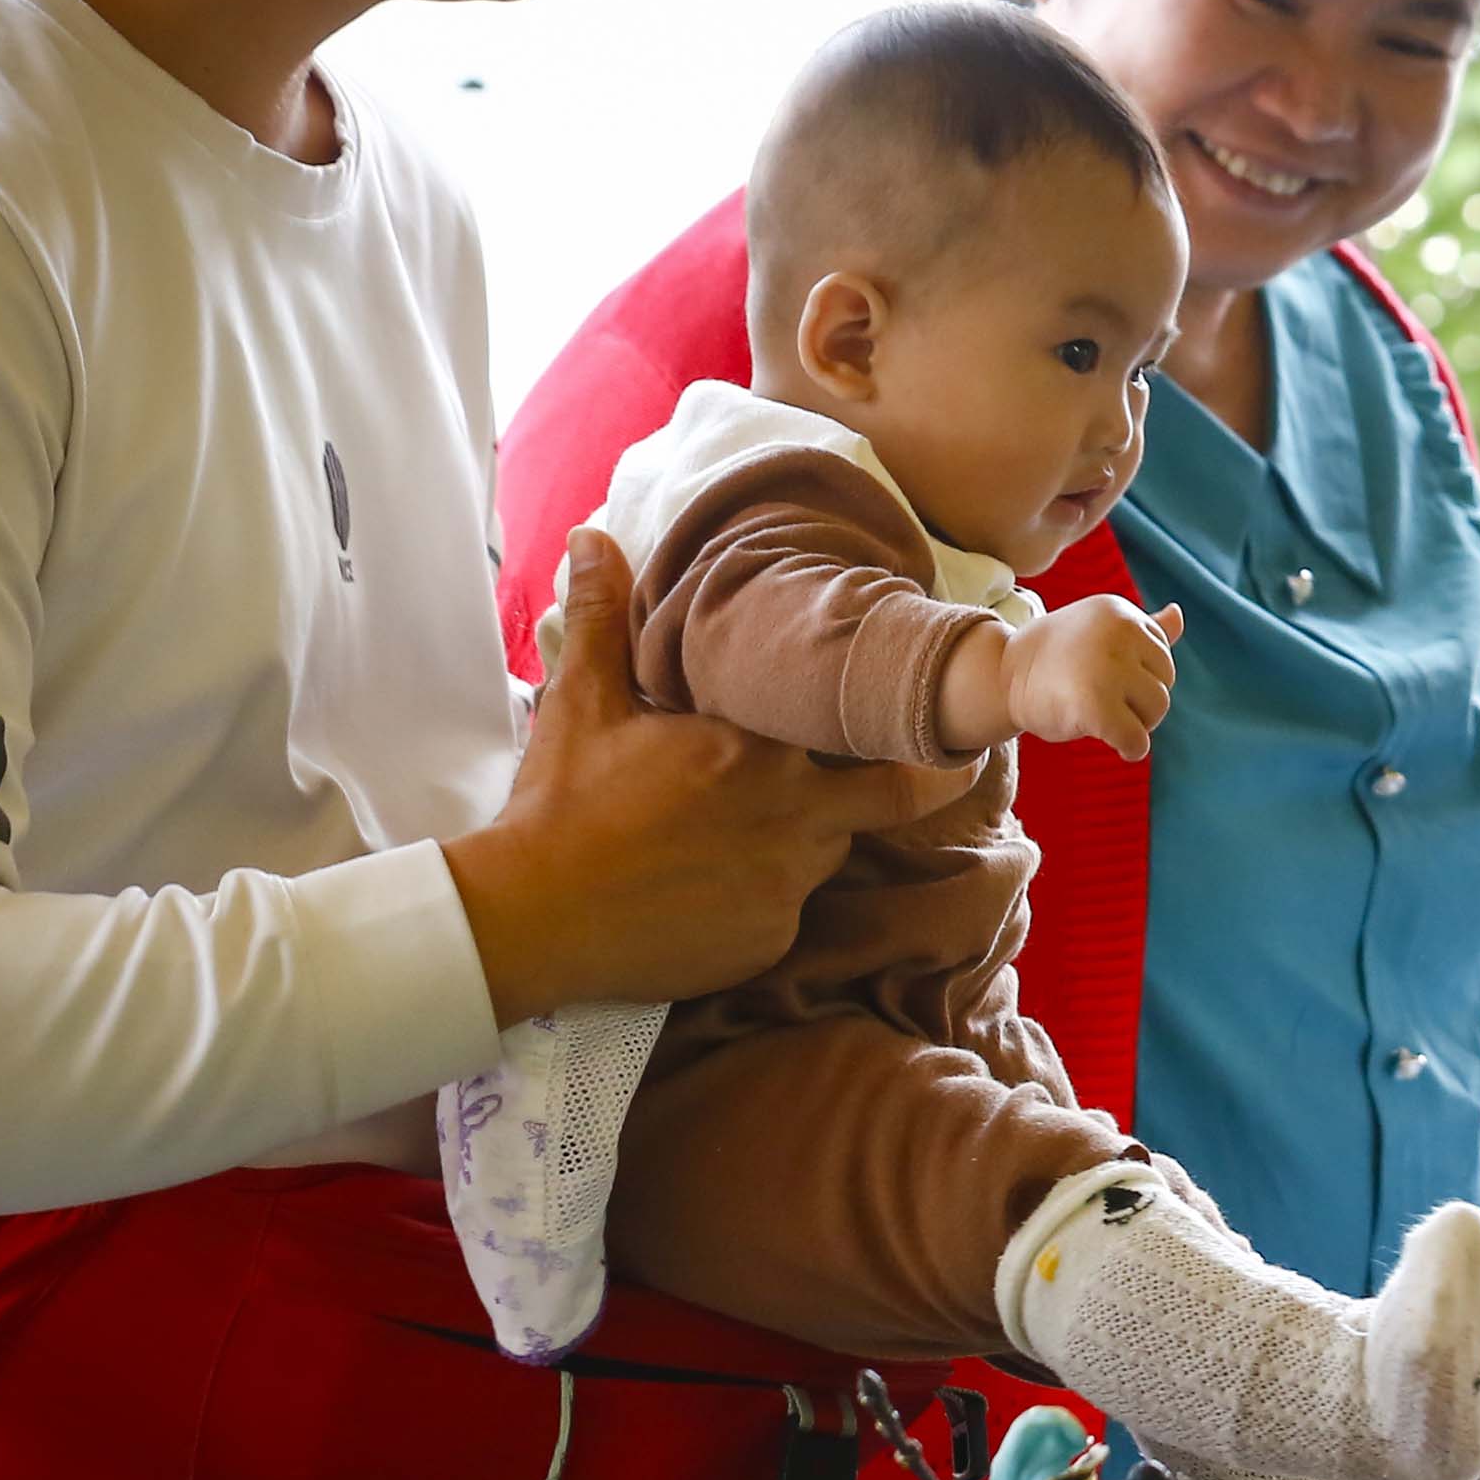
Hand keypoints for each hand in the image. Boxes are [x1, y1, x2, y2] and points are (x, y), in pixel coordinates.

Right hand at [448, 531, 968, 1018]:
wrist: (533, 917)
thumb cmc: (563, 804)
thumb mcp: (583, 702)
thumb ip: (604, 618)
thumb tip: (592, 536)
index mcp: (760, 746)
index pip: (857, 721)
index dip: (879, 713)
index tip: (907, 702)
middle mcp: (794, 816)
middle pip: (893, 795)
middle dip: (922, 780)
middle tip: (946, 766)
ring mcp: (787, 886)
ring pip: (832, 852)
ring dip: (813, 835)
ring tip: (758, 826)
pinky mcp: (768, 943)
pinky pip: (790, 912)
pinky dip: (768, 897)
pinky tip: (714, 887)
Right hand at [1003, 597, 1180, 757]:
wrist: (1002, 676)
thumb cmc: (1056, 657)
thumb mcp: (1100, 632)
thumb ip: (1143, 629)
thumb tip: (1179, 615)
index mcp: (1121, 612)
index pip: (1162, 655)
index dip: (1137, 676)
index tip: (1103, 676)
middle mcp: (1118, 632)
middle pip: (1164, 683)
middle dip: (1140, 701)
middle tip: (1100, 699)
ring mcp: (1107, 667)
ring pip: (1156, 710)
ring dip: (1135, 724)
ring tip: (1100, 715)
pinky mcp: (1095, 705)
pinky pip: (1137, 740)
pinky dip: (1131, 749)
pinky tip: (1115, 745)